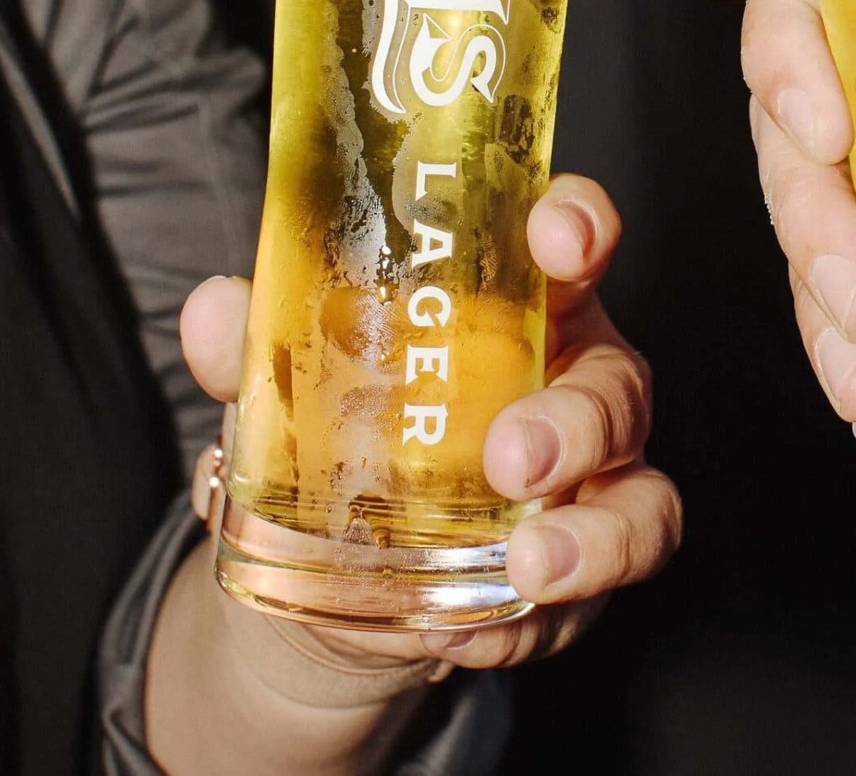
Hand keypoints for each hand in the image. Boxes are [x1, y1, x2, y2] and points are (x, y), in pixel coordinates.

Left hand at [181, 176, 680, 672]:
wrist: (335, 563)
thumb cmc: (348, 425)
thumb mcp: (298, 382)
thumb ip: (258, 349)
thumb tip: (216, 313)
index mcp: (523, 307)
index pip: (573, 241)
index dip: (580, 225)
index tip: (556, 234)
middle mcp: (575, 386)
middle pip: (615, 385)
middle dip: (578, 419)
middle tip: (514, 455)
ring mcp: (592, 487)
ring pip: (639, 504)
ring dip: (593, 537)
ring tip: (528, 561)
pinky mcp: (577, 579)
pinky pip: (585, 606)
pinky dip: (530, 621)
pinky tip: (467, 630)